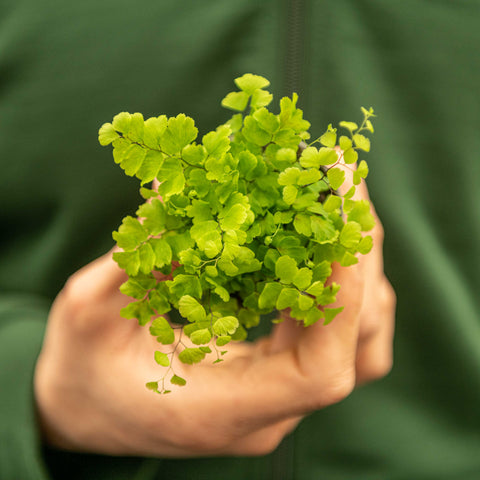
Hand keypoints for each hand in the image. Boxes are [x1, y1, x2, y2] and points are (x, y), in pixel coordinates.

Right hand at [34, 164, 394, 457]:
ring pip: (355, 339)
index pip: (320, 371)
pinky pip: (328, 330)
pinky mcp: (274, 371)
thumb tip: (178, 192)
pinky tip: (313, 237)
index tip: (341, 224)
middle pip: (353, 345)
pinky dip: (333, 279)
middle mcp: (266, 410)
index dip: (343, 297)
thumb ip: (133, 256)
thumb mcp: (89, 314)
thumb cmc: (80, 374)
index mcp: (223, 410)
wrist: (87, 409)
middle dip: (359, 258)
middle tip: (342, 183)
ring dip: (356, 266)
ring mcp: (277, 394)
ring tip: (335, 201)